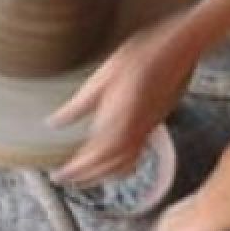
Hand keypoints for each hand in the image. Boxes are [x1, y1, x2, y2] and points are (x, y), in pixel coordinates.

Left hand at [46, 13, 199, 184]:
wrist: (175, 52)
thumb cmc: (138, 58)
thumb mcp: (100, 79)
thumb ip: (77, 107)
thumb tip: (54, 123)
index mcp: (118, 123)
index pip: (94, 158)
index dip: (76, 171)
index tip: (59, 176)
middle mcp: (134, 134)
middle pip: (109, 168)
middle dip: (86, 177)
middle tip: (65, 179)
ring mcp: (146, 132)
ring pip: (124, 166)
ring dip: (103, 176)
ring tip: (84, 176)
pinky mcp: (153, 127)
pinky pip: (136, 157)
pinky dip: (120, 168)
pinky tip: (111, 161)